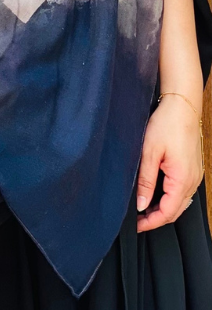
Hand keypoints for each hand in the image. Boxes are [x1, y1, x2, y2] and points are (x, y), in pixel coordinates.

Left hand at [136, 93, 203, 231]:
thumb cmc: (167, 124)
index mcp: (182, 179)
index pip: (168, 213)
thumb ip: (146, 181)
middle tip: (138, 220)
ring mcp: (195, 176)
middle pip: (175, 211)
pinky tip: (158, 194)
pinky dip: (171, 198)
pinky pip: (183, 192)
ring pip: (180, 203)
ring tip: (145, 209)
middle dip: (157, 218)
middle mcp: (193, 181)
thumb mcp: (149, 152)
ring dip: (164, 209)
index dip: (151, 222)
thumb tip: (142, 204)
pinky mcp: (193, 169)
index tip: (137, 225)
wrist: (182, 106)